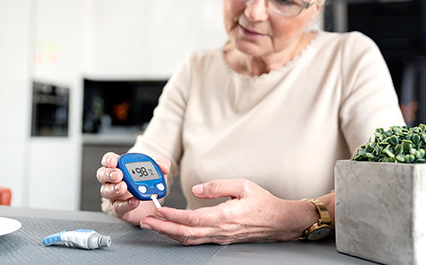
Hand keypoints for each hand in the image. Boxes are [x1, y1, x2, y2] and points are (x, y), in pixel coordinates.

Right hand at [96, 152, 170, 224]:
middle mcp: (113, 181)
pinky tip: (134, 201)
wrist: (151, 202)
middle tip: (119, 175)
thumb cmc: (149, 183)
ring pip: (106, 191)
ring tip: (123, 187)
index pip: (109, 160)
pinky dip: (126, 204)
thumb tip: (163, 166)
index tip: (114, 161)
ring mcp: (114, 195)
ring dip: (114, 189)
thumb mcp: (157, 171)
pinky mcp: (119, 209)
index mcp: (120, 167)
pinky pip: (118, 207)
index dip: (109, 160)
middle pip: (102, 175)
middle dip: (109, 174)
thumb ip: (162, 165)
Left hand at [139, 178, 315, 244]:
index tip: (157, 210)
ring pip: (189, 239)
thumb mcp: (242, 185)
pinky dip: (181, 236)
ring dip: (169, 233)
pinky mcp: (221, 239)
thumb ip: (217, 186)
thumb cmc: (263, 202)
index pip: (191, 218)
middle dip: (163, 228)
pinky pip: (197, 240)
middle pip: (185, 233)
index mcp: (224, 215)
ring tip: (154, 226)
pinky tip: (173, 231)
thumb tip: (196, 189)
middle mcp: (220, 230)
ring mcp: (220, 237)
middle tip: (145, 222)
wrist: (279, 221)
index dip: (171, 216)